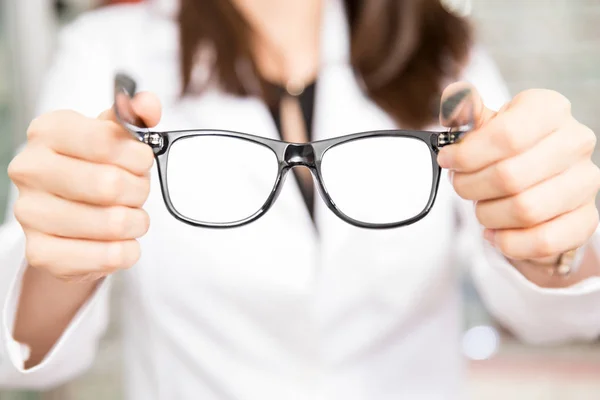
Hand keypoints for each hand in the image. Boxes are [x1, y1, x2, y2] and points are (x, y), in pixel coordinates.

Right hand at [8, 93, 161, 281]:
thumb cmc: (94, 169)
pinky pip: (107, 256)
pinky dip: (127, 250)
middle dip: (139, 190)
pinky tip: (121, 241)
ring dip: (136, 222)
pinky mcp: (42, 253)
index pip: (105, 141)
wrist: (69, 218)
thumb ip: (135, 117)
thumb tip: (148, 104)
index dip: (137, 155)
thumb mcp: (115, 137)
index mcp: (48, 131)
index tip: (142, 161)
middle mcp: (30, 169)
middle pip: (110, 184)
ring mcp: (30, 213)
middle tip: (137, 192)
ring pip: (113, 223)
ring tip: (131, 216)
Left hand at [437, 83, 599, 265]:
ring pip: (525, 210)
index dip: (467, 154)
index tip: (446, 160)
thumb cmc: (506, 150)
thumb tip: (455, 97)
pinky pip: (543, 240)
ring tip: (481, 206)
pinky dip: (509, 242)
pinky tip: (496, 232)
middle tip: (460, 185)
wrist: (538, 182)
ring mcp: (585, 182)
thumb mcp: (484, 125)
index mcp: (548, 109)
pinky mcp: (585, 219)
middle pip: (510, 176)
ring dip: (488, 214)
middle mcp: (575, 141)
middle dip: (471, 187)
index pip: (506, 135)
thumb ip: (465, 111)